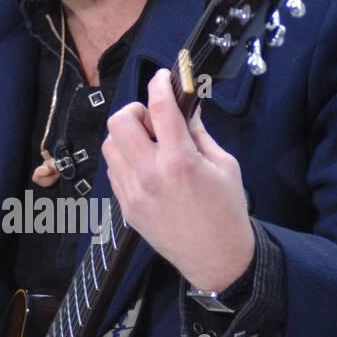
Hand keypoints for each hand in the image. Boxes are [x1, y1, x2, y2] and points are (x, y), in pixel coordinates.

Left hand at [101, 67, 254, 292]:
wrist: (217, 259)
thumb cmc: (226, 212)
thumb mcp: (223, 165)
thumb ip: (199, 134)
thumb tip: (186, 108)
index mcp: (179, 161)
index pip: (160, 107)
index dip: (160, 84)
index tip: (163, 78)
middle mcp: (150, 175)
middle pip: (120, 122)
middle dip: (136, 110)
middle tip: (154, 119)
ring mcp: (134, 193)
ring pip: (110, 146)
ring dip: (127, 137)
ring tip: (150, 145)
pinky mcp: (127, 208)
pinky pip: (113, 171)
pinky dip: (125, 160)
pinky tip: (146, 167)